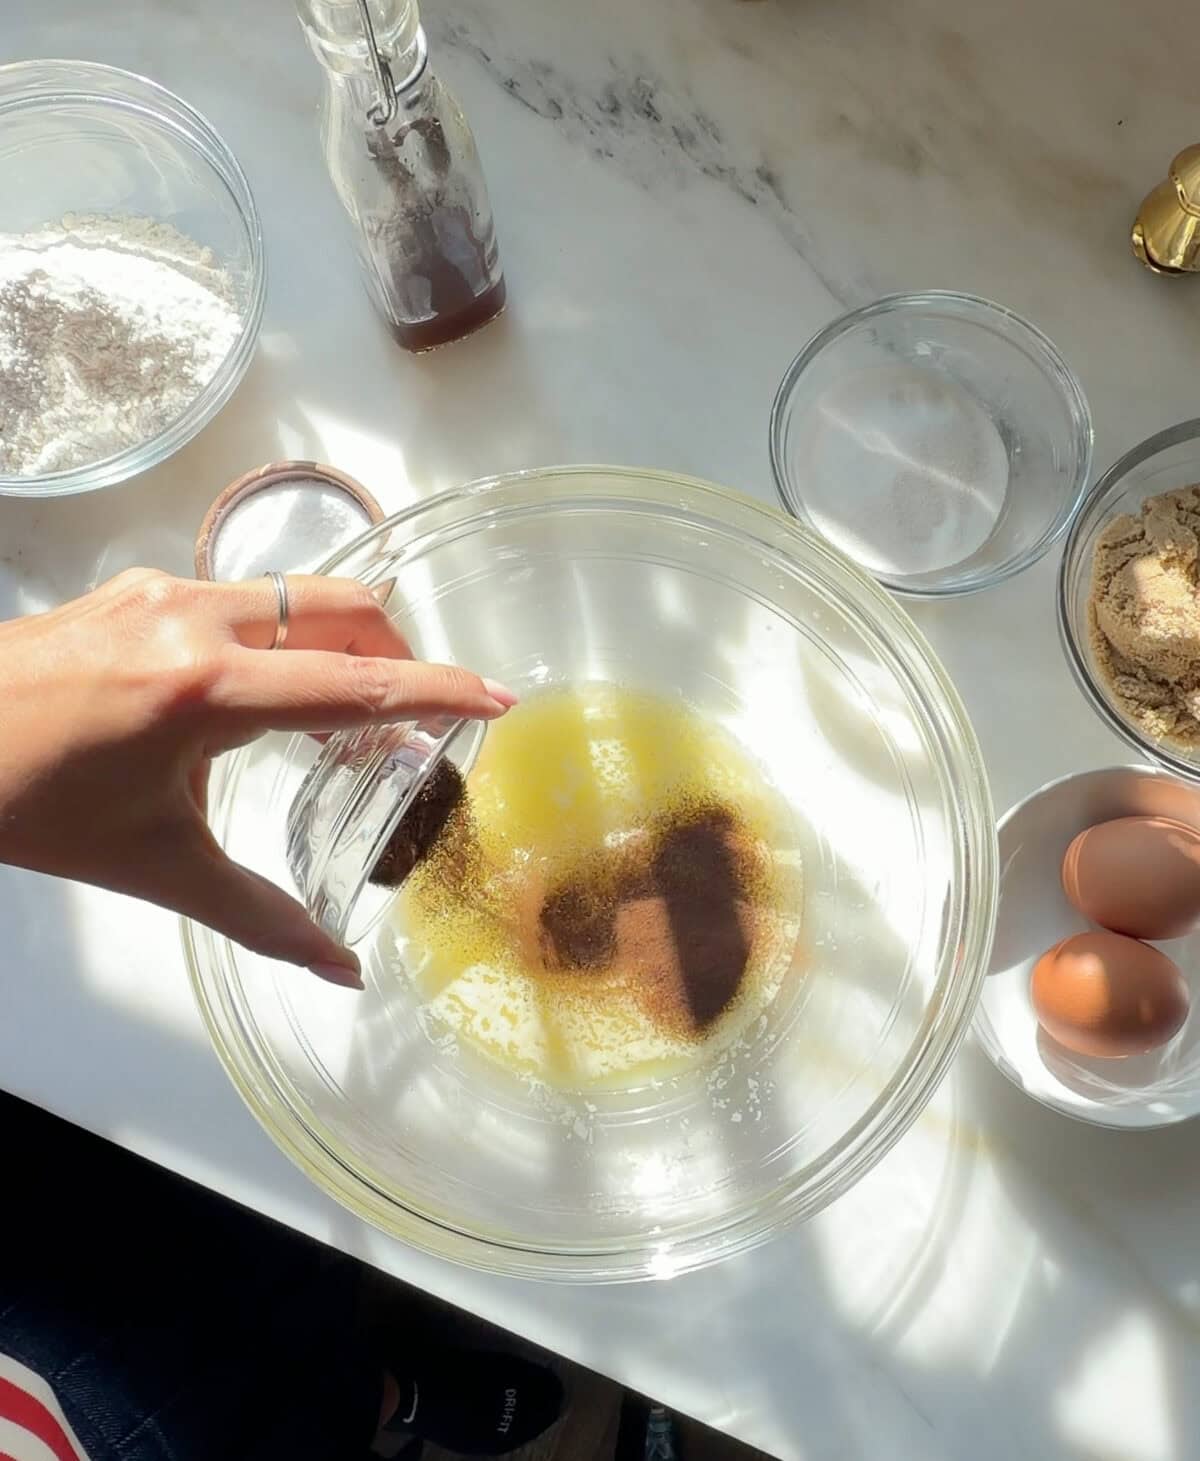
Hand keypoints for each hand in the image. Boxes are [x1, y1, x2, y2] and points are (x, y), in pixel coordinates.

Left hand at [0, 569, 515, 985]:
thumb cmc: (27, 803)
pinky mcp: (140, 588)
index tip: (496, 698)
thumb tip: (339, 967)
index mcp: (203, 690)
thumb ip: (259, 916)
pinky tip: (265, 695)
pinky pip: (247, 597)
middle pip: (341, 610)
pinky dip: (287, 637)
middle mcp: (192, 621)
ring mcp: (163, 592)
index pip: (353, 685)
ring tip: (345, 712)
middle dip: (397, 656)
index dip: (436, 692)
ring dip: (342, 643)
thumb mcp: (154, 866)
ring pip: (297, 595)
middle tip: (416, 714)